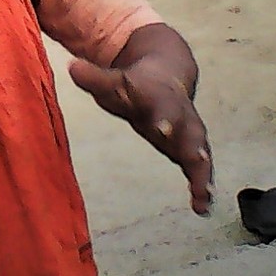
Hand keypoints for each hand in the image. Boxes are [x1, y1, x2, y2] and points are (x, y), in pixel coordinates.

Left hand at [69, 58, 213, 214]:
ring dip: (202, 172)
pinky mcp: (191, 150)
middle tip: (197, 159)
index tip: (163, 129)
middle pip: (188, 130)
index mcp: (160, 97)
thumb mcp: (116, 81)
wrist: (168, 76)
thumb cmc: (137, 85)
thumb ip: (95, 78)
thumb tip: (72, 67)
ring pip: (200, 152)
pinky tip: (202, 208)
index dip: (162, 117)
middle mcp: (181, 116)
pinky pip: (199, 170)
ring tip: (204, 194)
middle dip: (192, 145)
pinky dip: (202, 187)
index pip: (160, 106)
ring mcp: (189, 133)